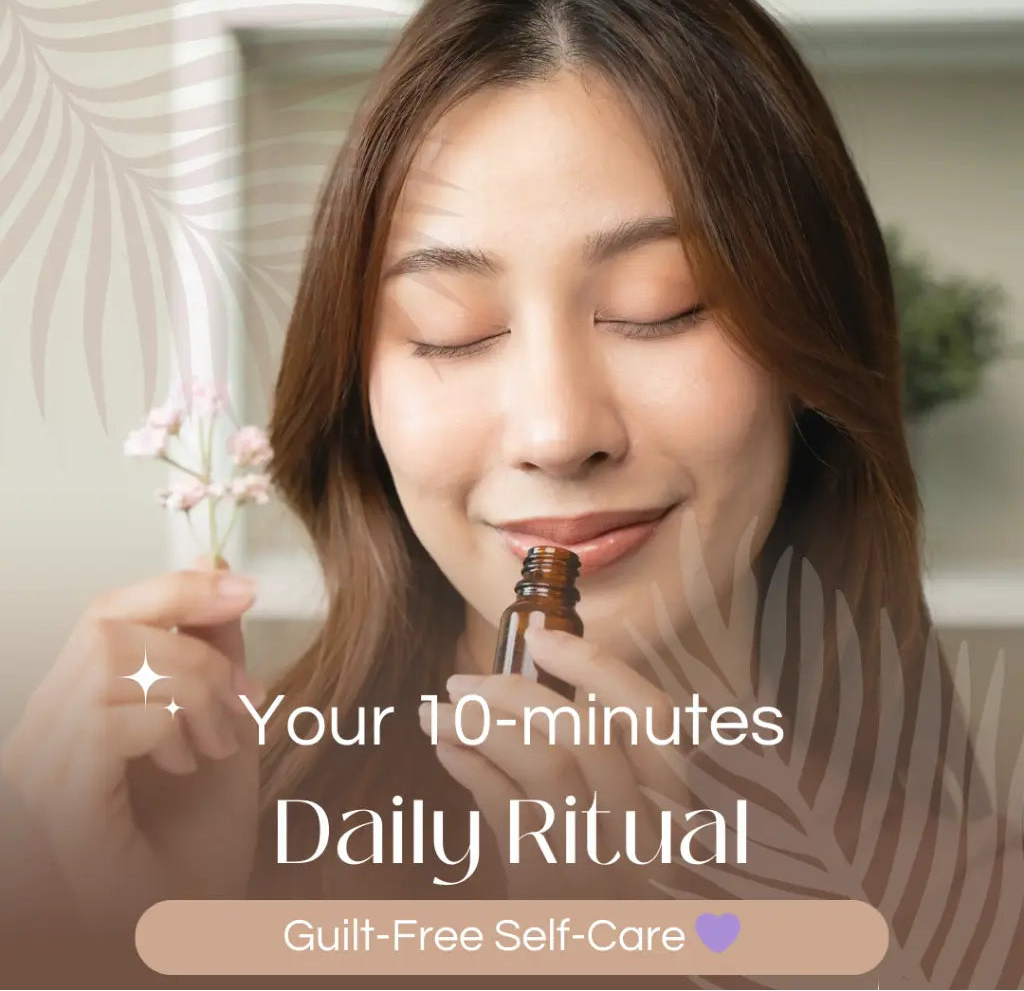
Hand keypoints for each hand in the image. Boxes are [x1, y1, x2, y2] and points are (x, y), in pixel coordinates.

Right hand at [0, 559, 264, 929]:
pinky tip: (190, 762)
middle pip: (105, 625)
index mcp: (76, 710)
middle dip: (194, 644)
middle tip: (244, 696)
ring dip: (191, 690)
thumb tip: (217, 575)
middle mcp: (41, 734)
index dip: (175, 587)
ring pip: (109, 663)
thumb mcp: (222, 726)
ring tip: (220, 740)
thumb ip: (212, 653)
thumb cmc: (200, 844)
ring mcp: (40, 771)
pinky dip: (169, 725)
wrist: (194, 929)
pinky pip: (109, 722)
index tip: (244, 588)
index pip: (104, 613)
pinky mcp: (58, 807)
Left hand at [422, 627, 687, 898]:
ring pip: (546, 764)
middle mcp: (648, 832)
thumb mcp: (617, 832)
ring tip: (437, 712)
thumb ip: (584, 773)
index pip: (650, 716)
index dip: (596, 668)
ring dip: (482, 725)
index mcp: (672, 805)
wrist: (601, 965)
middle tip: (460, 682)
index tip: (542, 639)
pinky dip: (472, 772)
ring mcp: (604, 865)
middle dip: (513, 693)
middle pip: (586, 731)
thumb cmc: (609, 897)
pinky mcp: (555, 894)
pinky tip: (447, 751)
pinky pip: (508, 816)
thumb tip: (515, 706)